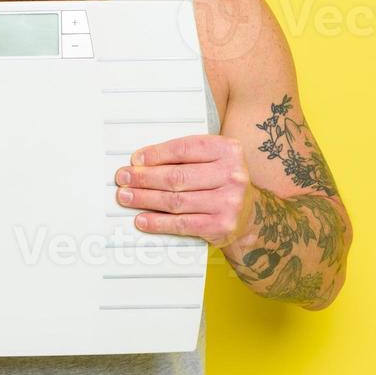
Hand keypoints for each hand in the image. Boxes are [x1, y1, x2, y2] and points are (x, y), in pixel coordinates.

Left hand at [115, 134, 251, 247]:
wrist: (251, 214)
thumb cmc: (223, 182)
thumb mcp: (214, 159)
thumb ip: (186, 156)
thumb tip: (143, 161)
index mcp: (228, 150)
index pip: (184, 149)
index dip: (156, 154)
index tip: (136, 159)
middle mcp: (231, 175)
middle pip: (177, 176)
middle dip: (144, 177)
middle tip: (124, 178)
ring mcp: (228, 202)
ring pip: (176, 200)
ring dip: (145, 199)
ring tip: (126, 197)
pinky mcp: (220, 225)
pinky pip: (181, 224)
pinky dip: (158, 222)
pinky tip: (142, 219)